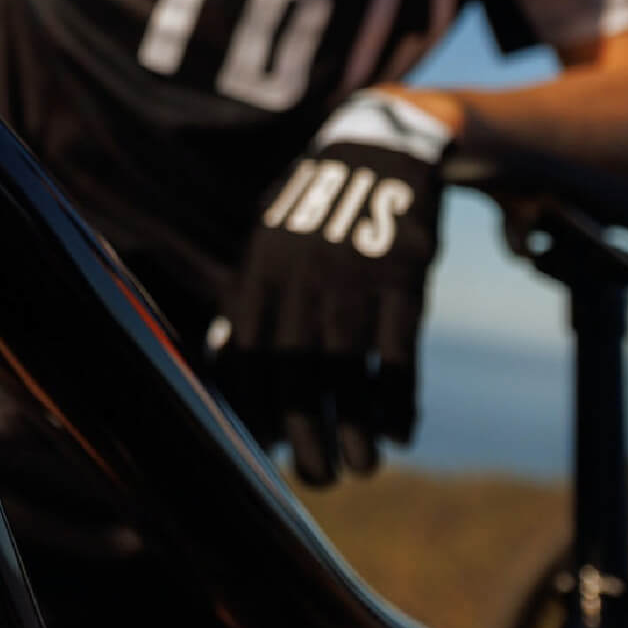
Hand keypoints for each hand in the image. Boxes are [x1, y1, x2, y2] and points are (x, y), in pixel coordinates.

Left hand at [220, 91, 450, 485]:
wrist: (379, 147)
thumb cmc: (318, 211)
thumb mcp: (273, 244)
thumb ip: (253, 303)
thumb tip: (224, 368)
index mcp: (261, 273)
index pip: (248, 356)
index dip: (254, 410)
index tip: (267, 453)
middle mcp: (301, 279)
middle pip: (296, 372)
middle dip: (306, 434)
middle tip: (319, 480)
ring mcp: (353, 279)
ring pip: (349, 370)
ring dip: (356, 428)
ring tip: (363, 469)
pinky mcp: (403, 279)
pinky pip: (398, 352)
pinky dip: (398, 398)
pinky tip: (400, 433)